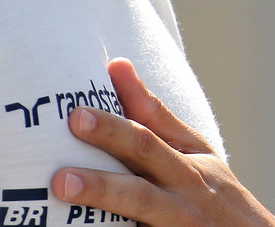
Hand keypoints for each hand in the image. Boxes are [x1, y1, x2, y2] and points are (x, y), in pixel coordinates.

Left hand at [52, 57, 274, 225]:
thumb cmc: (211, 190)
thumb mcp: (192, 150)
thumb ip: (152, 113)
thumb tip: (115, 64)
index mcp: (187, 164)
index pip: (148, 138)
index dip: (113, 126)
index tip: (76, 113)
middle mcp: (183, 194)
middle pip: (143, 170)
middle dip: (106, 156)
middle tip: (65, 147)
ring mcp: (177, 225)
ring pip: (141, 208)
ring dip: (103, 196)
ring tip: (63, 187)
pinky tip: (79, 226)